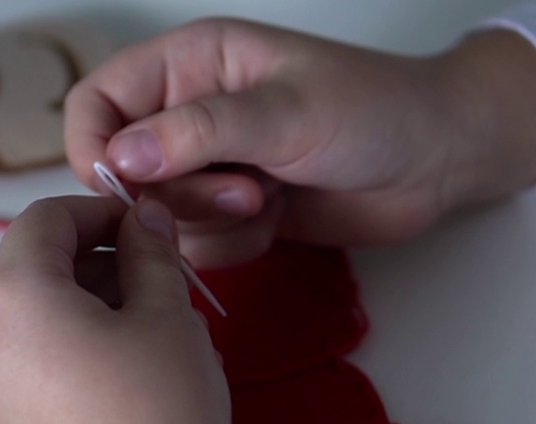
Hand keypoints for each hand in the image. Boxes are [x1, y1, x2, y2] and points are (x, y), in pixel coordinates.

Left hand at [0, 196, 232, 423]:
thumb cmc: (160, 421)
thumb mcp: (170, 322)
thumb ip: (152, 255)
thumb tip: (144, 217)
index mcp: (13, 297)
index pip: (44, 218)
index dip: (99, 209)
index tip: (148, 228)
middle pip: (34, 269)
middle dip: (98, 262)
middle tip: (165, 286)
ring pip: (34, 320)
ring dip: (89, 309)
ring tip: (155, 338)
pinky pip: (29, 367)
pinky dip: (71, 353)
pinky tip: (127, 384)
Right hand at [65, 18, 535, 264]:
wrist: (439, 161)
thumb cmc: (373, 111)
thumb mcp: (286, 113)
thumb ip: (200, 133)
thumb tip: (119, 158)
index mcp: (190, 64)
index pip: (98, 101)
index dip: (96, 147)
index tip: (124, 187)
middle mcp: (189, 115)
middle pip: (125, 172)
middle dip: (178, 194)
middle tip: (244, 189)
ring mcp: (211, 167)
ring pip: (160, 217)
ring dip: (211, 222)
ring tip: (269, 199)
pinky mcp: (234, 212)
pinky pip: (198, 246)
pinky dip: (235, 243)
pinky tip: (278, 220)